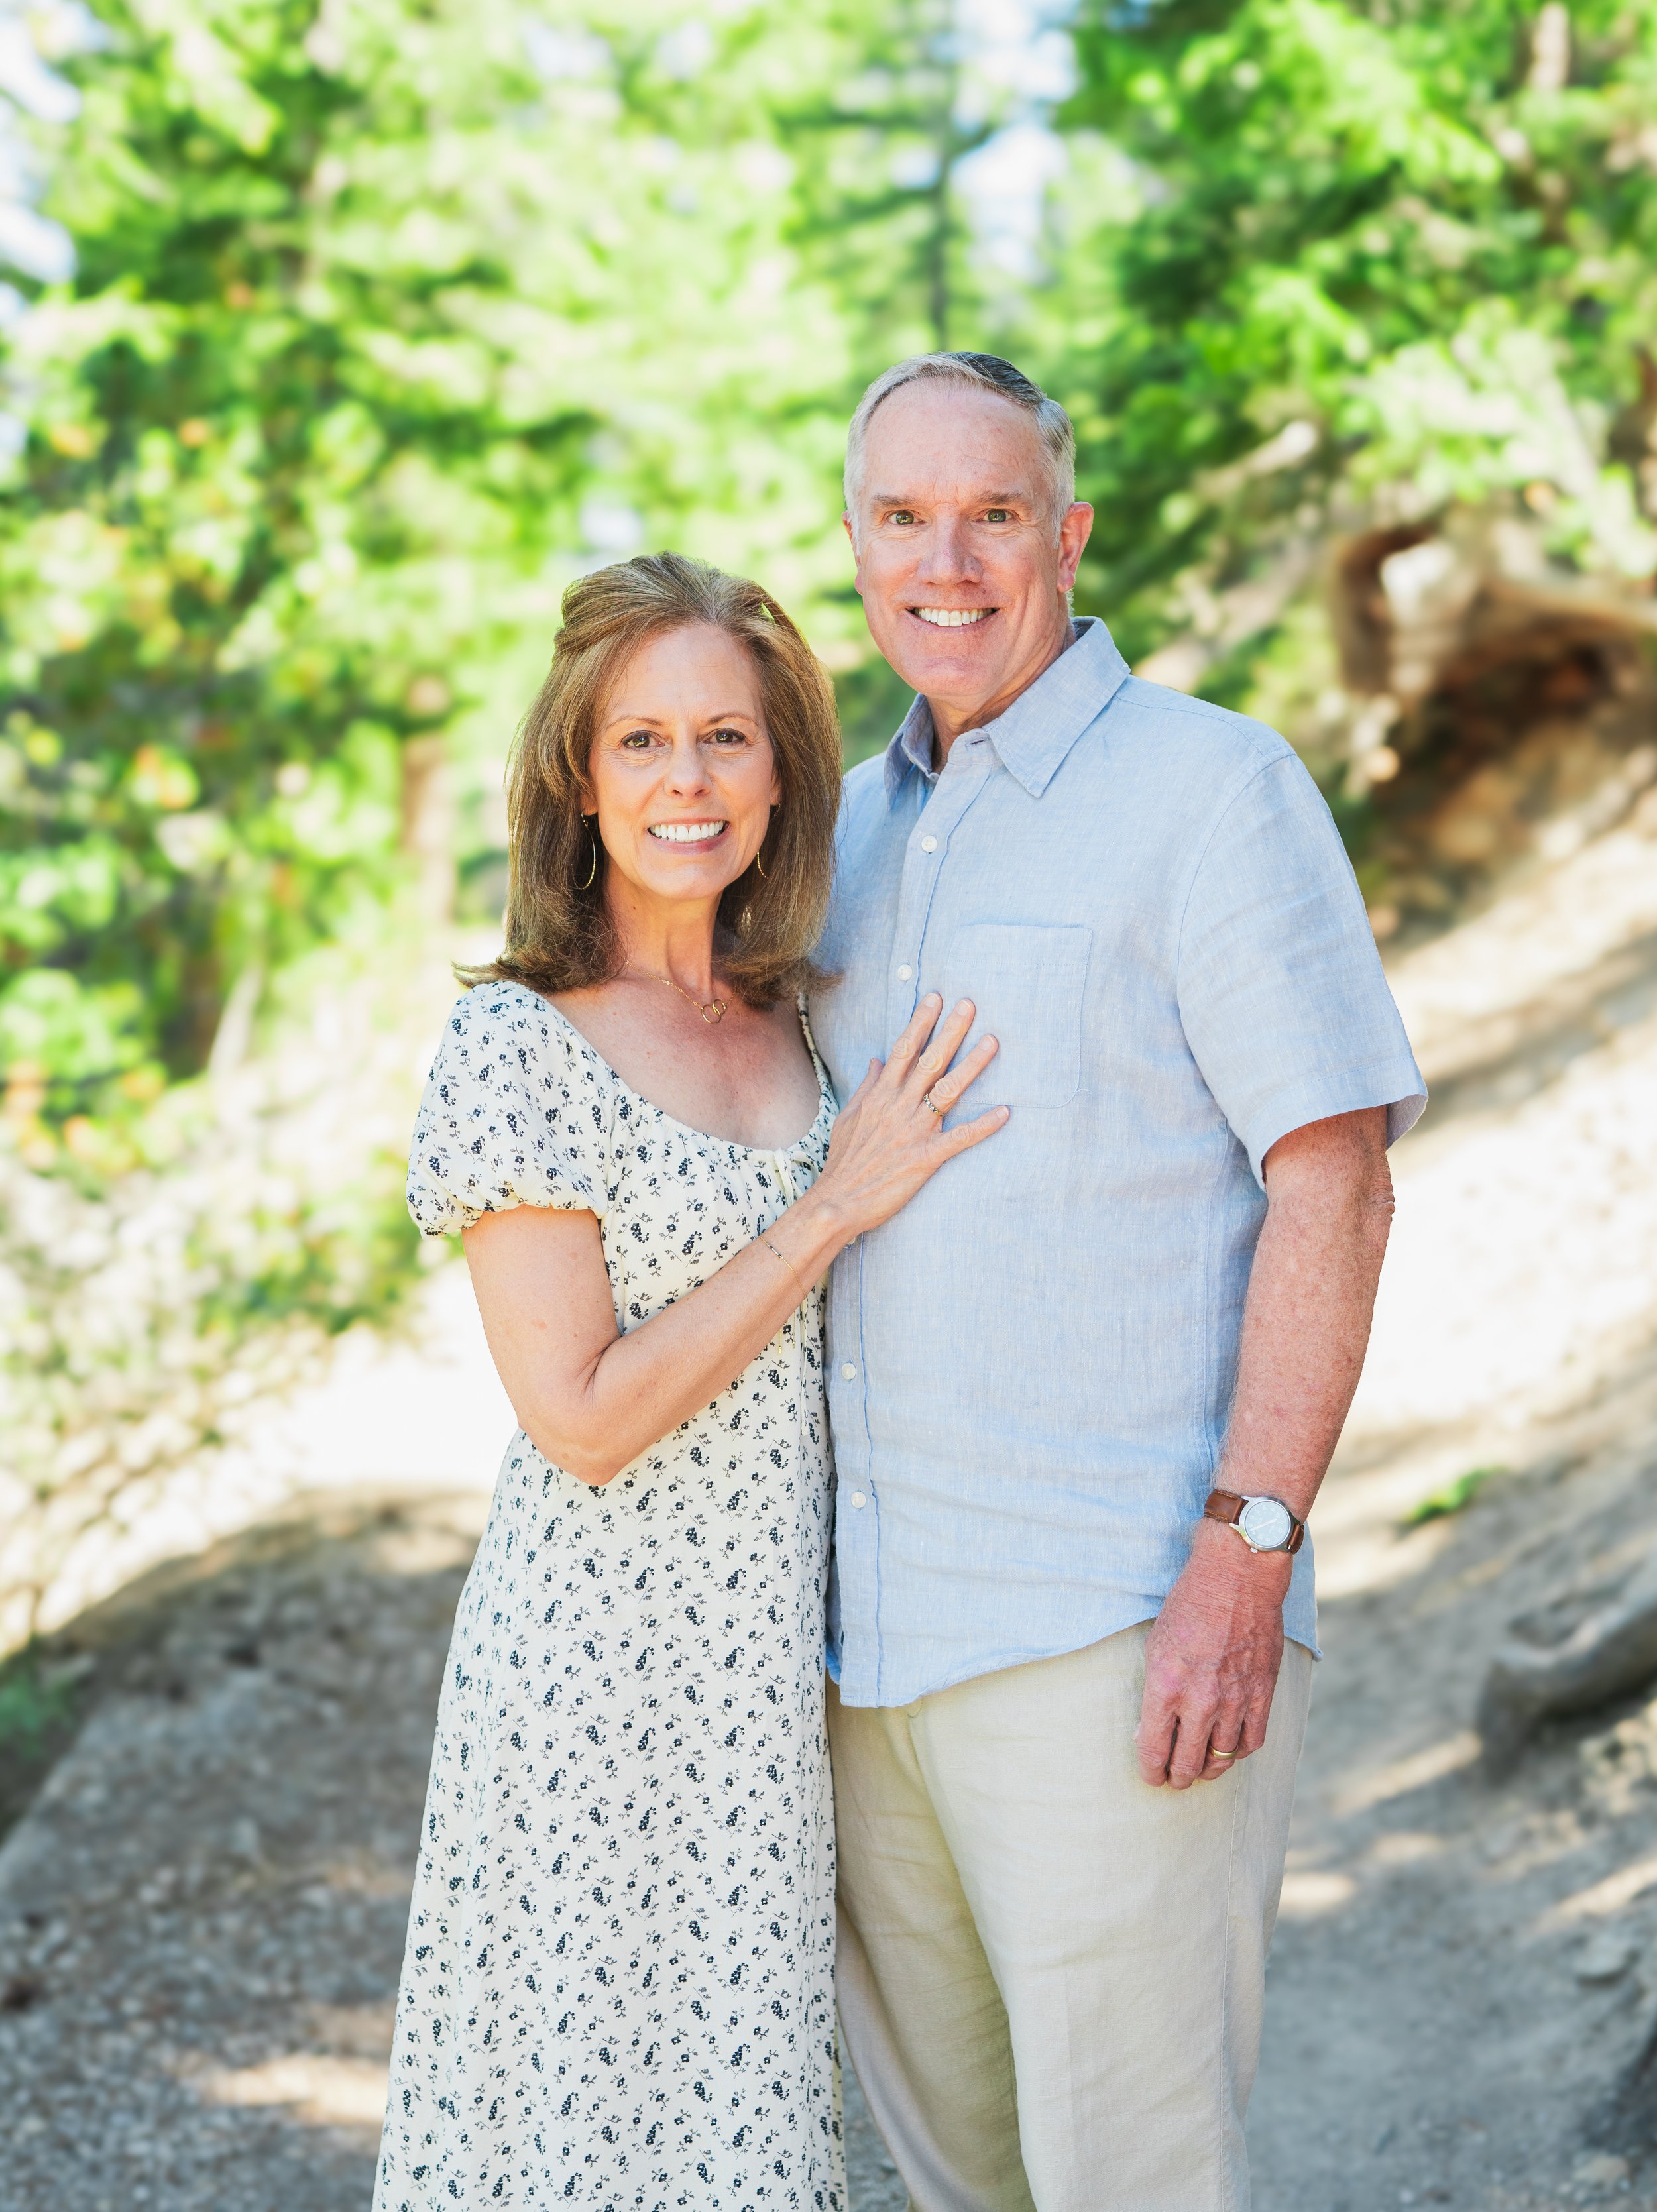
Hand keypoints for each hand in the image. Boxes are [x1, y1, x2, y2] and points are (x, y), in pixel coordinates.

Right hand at [815, 993, 1007, 1237]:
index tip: (936, 998)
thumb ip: (866, 1087)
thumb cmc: (844, 1161)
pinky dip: (983, 1125)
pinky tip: (1005, 1112)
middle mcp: (898, 1107)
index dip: (921, 1022)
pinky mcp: (925, 1158)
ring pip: (947, 1091)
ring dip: (972, 1066)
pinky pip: (959, 1138)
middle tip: (970, 1005)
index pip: (903, 1050)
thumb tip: (876, 1060)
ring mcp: (913, 1132)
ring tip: (992, 1042)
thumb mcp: (848, 1117)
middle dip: (950, 1032)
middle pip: (929, 1061)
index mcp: (880, 1096)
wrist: (837, 1202)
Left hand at [1135, 1518, 1288, 1788]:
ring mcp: (1235, 1700)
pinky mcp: (1263, 1694)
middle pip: (1188, 1764)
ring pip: (1221, 1759)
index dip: (1150, 1772)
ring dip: (1208, 1769)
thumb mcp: (1155, 1646)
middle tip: (1173, 1778)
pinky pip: (1252, 1741)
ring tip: (1199, 1769)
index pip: (1153, 1750)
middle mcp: (1200, 1700)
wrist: (1237, 1578)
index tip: (1150, 1776)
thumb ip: (1156, 1692)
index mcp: (1165, 1686)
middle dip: (1176, 1778)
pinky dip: (1239, 1751)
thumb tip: (1152, 1731)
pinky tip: (1229, 1747)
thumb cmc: (1189, 1606)